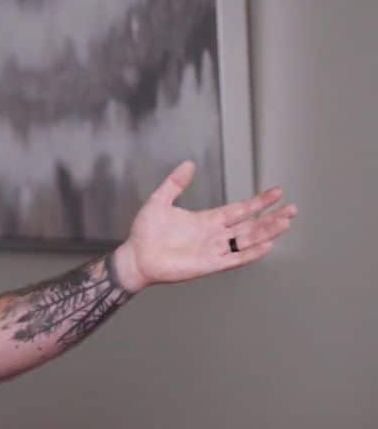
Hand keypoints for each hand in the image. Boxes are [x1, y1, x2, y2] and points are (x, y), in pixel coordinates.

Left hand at [115, 160, 297, 292]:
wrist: (136, 256)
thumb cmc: (146, 232)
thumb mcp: (160, 201)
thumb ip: (175, 183)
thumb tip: (189, 164)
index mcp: (207, 220)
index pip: (240, 209)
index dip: (258, 202)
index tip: (277, 192)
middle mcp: (215, 235)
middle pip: (250, 225)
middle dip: (271, 217)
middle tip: (293, 208)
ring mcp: (214, 250)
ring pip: (247, 240)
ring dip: (267, 232)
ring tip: (286, 222)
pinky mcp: (209, 264)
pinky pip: (235, 259)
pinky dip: (251, 253)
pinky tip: (267, 245)